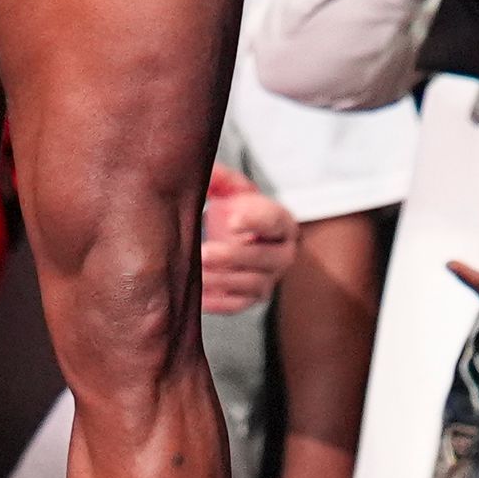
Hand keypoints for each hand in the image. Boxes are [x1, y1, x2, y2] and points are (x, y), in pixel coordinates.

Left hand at [199, 165, 295, 316]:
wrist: (236, 238)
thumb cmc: (235, 210)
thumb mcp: (232, 190)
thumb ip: (220, 179)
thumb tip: (204, 171)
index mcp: (282, 223)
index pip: (274, 222)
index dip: (254, 221)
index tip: (231, 220)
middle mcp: (282, 254)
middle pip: (265, 259)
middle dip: (234, 256)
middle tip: (205, 252)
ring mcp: (268, 279)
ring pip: (252, 285)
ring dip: (223, 280)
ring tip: (196, 273)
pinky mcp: (250, 299)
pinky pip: (237, 306)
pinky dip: (218, 302)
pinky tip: (198, 295)